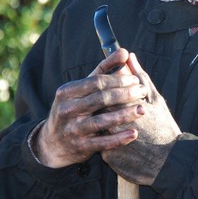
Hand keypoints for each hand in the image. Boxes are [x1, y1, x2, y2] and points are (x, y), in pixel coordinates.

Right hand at [33, 49, 147, 167]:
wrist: (53, 143)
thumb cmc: (76, 106)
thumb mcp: (84, 86)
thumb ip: (104, 68)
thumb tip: (124, 51)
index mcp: (67, 92)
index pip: (96, 82)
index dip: (118, 80)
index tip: (135, 80)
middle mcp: (67, 110)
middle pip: (101, 99)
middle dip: (125, 94)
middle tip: (143, 91)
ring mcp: (72, 129)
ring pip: (102, 121)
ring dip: (124, 115)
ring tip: (142, 109)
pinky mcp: (79, 147)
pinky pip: (102, 143)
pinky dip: (118, 138)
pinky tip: (134, 133)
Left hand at [101, 53, 181, 185]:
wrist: (168, 162)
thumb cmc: (164, 127)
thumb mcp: (155, 99)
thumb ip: (139, 76)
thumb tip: (129, 57)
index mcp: (125, 105)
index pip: (106, 90)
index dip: (110, 87)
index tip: (117, 88)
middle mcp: (113, 122)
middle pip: (99, 107)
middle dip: (106, 104)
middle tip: (116, 106)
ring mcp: (109, 141)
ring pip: (98, 126)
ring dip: (104, 121)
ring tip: (117, 122)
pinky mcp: (108, 157)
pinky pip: (102, 143)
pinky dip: (108, 139)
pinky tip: (119, 138)